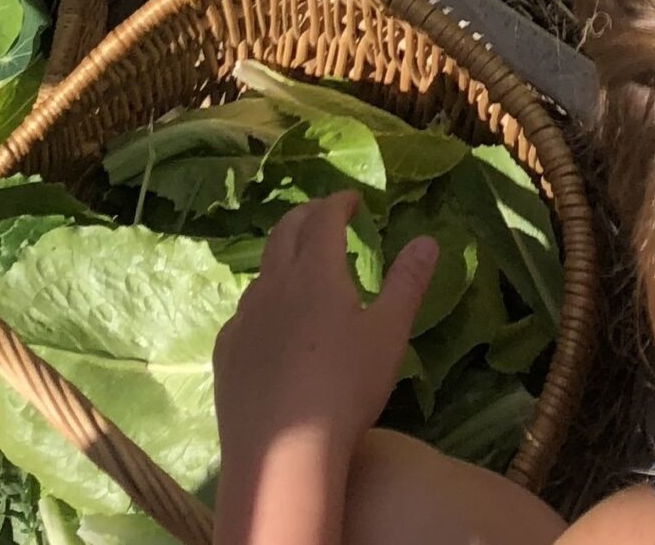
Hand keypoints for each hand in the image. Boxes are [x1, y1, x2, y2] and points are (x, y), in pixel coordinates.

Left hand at [212, 193, 435, 476]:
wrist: (284, 453)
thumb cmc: (346, 388)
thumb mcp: (389, 334)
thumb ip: (407, 284)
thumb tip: (427, 240)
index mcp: (315, 272)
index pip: (324, 218)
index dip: (339, 203)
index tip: (353, 199)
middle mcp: (273, 285)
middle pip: (284, 233)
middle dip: (306, 217)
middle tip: (325, 217)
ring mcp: (243, 319)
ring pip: (262, 274)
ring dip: (284, 260)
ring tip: (303, 272)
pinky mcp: (226, 352)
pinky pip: (246, 314)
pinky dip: (265, 303)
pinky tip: (274, 327)